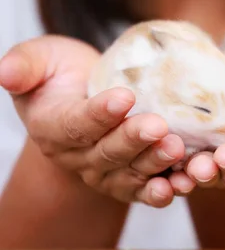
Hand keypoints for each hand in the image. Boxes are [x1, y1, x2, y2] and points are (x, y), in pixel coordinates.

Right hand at [0, 35, 194, 206]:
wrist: (87, 96)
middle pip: (106, 152)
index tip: (124, 97)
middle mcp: (76, 156)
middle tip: (158, 126)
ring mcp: (103, 172)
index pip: (75, 124)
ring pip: (128, 174)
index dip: (99, 114)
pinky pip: (143, 191)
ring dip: (153, 165)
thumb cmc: (65, 73)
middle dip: (133, 140)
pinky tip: (182, 185)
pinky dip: (162, 191)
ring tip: (176, 149)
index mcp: (52, 126)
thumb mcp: (43, 58)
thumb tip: (4, 72)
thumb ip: (25, 64)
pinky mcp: (128, 180)